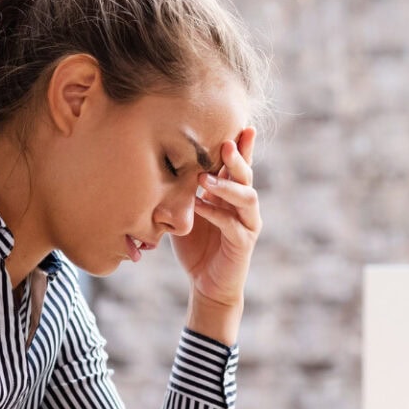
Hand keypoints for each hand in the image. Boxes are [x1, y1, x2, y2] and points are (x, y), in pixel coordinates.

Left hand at [171, 128, 259, 313]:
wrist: (207, 284)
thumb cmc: (196, 246)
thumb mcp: (186, 212)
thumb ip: (183, 191)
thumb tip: (160, 163)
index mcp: (232, 194)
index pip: (239, 166)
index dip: (243, 146)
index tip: (242, 124)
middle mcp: (244, 205)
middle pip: (247, 176)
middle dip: (238, 158)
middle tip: (226, 142)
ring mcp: (248, 224)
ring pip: (247, 198)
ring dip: (227, 186)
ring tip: (205, 178)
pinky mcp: (243, 243)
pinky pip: (232, 225)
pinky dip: (216, 214)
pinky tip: (200, 206)